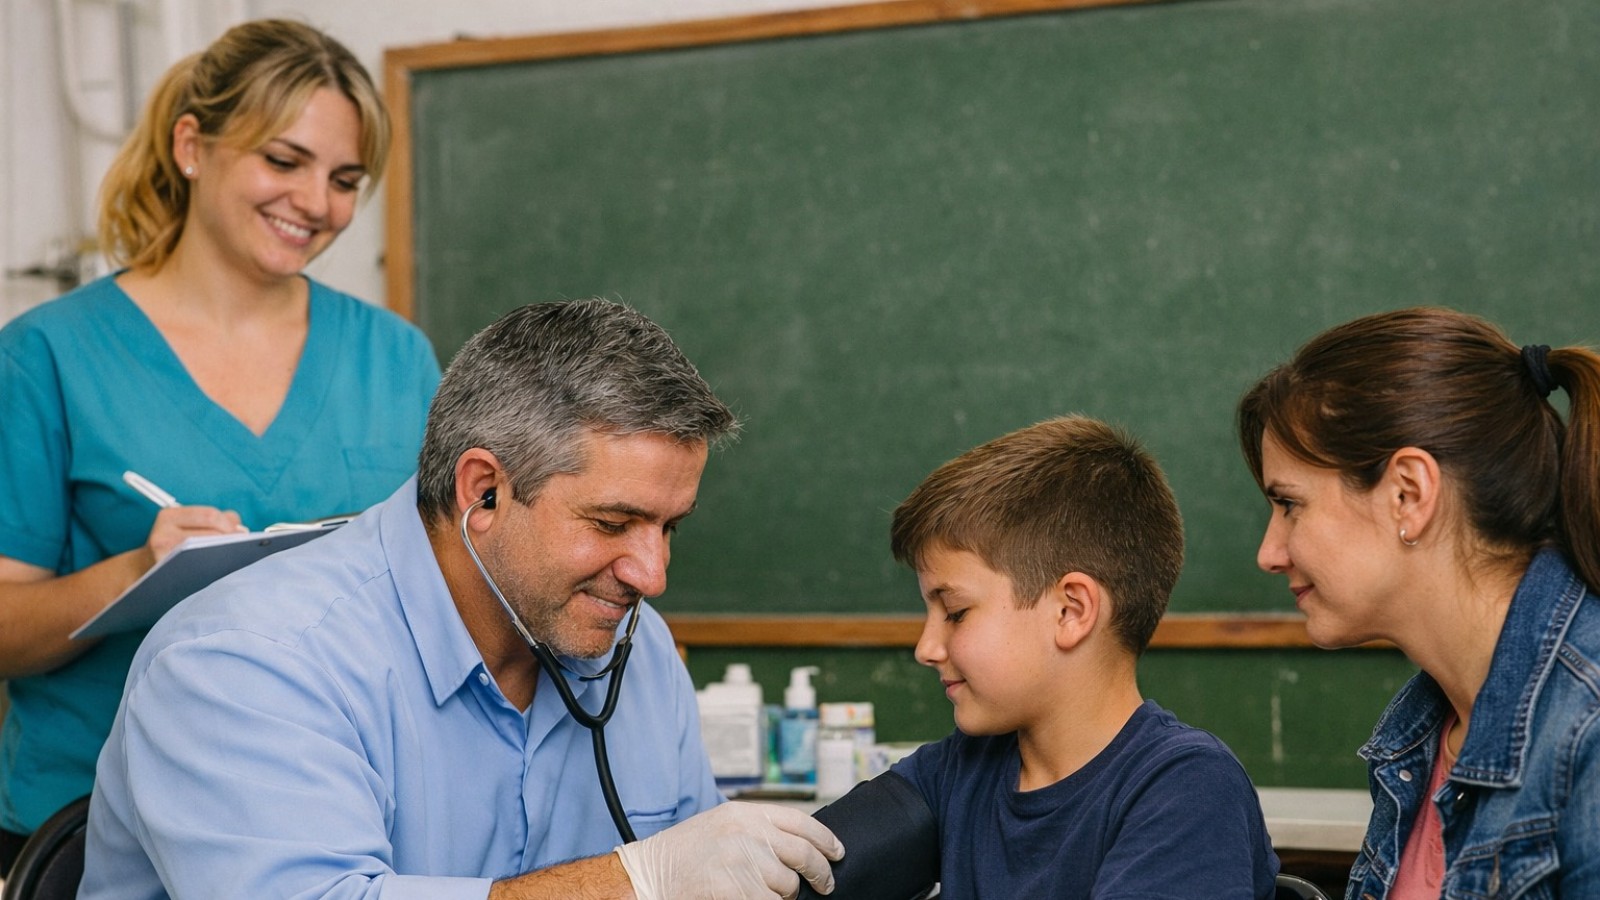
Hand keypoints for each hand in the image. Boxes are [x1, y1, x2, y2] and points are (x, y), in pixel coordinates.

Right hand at [144, 505, 245, 562]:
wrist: (144, 569)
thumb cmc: (174, 543)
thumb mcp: (187, 524)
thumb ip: (215, 519)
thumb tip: (240, 528)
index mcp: (169, 516)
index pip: (210, 516)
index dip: (230, 524)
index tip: (240, 532)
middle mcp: (163, 534)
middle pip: (211, 534)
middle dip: (231, 539)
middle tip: (242, 546)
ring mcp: (162, 556)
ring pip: (207, 553)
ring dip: (225, 553)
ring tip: (233, 555)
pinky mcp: (167, 575)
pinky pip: (200, 570)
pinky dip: (214, 567)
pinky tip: (220, 567)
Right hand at [615, 801, 843, 899]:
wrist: (650, 875)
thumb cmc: (685, 854)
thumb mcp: (723, 827)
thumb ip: (758, 830)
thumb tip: (798, 848)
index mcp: (745, 813)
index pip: (800, 821)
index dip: (825, 839)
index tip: (837, 852)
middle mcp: (748, 832)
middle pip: (803, 854)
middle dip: (820, 874)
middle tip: (825, 885)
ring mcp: (742, 860)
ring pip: (788, 885)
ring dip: (785, 896)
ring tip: (770, 895)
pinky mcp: (736, 887)